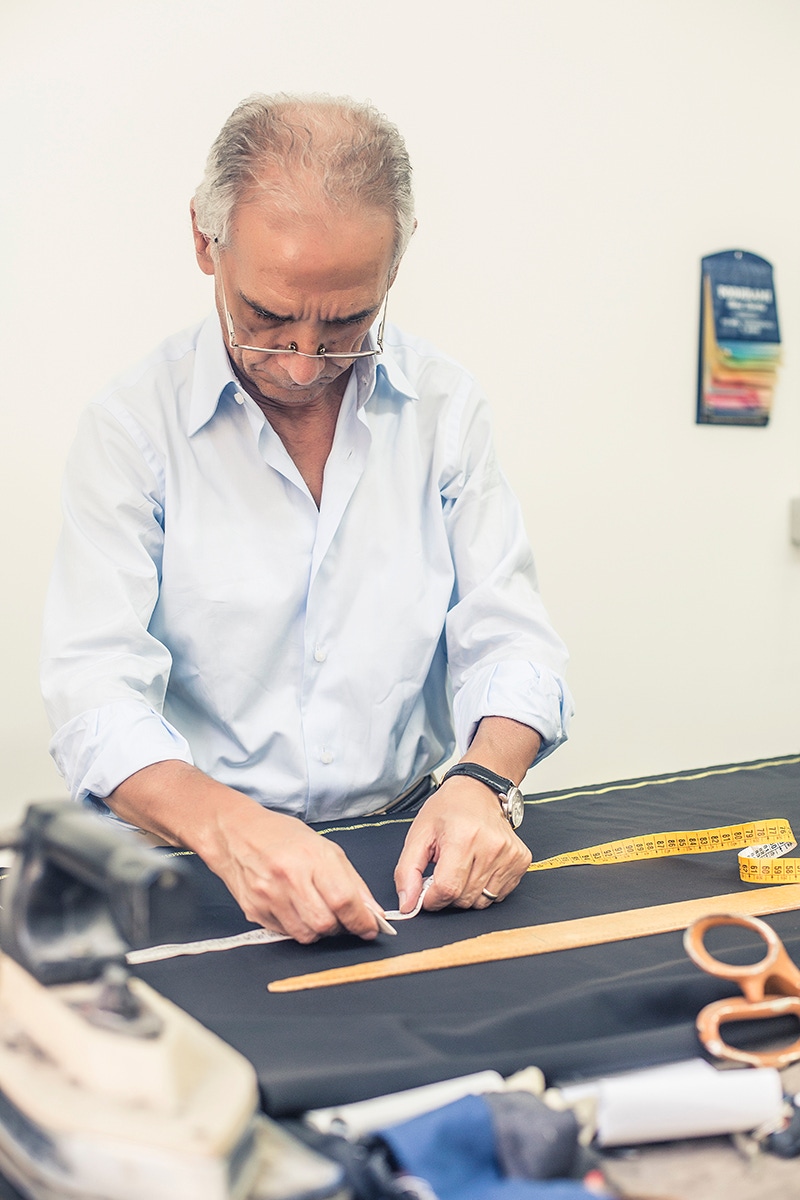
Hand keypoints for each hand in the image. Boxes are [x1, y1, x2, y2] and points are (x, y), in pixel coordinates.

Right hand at [109, 761, 386, 943]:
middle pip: (326, 924)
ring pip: (306, 935)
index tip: (370, 928)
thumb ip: (351, 880)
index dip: (362, 920)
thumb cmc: (283, 836)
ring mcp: (269, 897)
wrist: (234, 834)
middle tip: (343, 919)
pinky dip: (298, 928)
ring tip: (319, 913)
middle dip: (341, 928)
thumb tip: (372, 911)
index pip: (344, 900)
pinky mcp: (254, 911)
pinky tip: (297, 911)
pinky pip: (286, 934)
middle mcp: (289, 879)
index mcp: (311, 857)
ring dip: (319, 931)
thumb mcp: (324, 847)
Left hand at [393, 775, 531, 913]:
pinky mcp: (521, 860)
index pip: (447, 889)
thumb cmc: (449, 809)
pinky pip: (499, 895)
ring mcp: (509, 855)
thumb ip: (407, 871)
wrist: (479, 790)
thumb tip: (407, 905)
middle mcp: (491, 847)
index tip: (427, 891)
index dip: (431, 898)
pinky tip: (478, 867)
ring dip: (466, 892)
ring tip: (462, 867)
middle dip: (448, 894)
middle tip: (444, 872)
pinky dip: (484, 888)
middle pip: (464, 899)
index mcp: (463, 838)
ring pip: (482, 901)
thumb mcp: (419, 834)